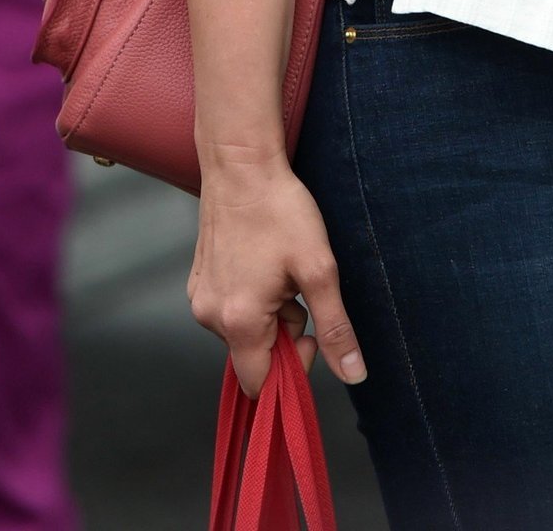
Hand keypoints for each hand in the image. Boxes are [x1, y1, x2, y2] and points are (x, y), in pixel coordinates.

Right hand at [189, 156, 364, 399]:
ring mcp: (200, 299)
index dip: (293, 368)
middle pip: (254, 354)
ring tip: (280, 268)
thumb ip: (335, 328)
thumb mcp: (319, 269)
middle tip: (299, 287)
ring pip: (244, 330)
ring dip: (269, 313)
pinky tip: (262, 261)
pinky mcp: (198, 282)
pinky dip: (251, 297)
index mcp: (239, 321)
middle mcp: (210, 318)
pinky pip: (229, 309)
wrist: (242, 167)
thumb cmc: (280, 212)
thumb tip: (353, 374)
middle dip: (284, 331)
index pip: (261, 384)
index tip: (312, 331)